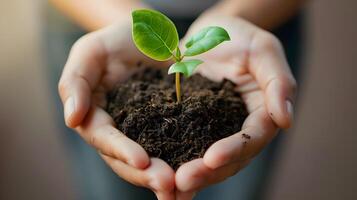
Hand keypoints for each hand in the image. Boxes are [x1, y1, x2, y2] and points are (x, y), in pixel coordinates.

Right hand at [58, 22, 174, 199]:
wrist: (149, 34)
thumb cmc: (115, 40)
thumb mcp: (90, 52)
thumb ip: (76, 82)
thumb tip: (71, 118)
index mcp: (97, 116)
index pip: (104, 138)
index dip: (121, 151)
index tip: (141, 161)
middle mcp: (120, 130)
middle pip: (127, 160)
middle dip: (146, 174)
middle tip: (168, 183)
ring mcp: (145, 131)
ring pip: (151, 161)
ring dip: (165, 175)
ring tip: (184, 187)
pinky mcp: (169, 126)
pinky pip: (175, 146)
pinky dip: (184, 161)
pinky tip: (199, 173)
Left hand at [175, 14, 295, 198]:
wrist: (208, 32)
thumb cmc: (240, 36)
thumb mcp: (263, 50)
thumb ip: (278, 81)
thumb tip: (286, 120)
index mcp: (262, 112)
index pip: (253, 136)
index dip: (235, 149)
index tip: (212, 158)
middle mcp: (239, 126)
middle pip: (230, 157)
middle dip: (208, 172)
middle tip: (183, 182)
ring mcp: (215, 129)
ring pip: (208, 159)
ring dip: (191, 174)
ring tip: (170, 187)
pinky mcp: (192, 124)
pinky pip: (185, 145)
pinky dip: (175, 161)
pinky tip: (159, 174)